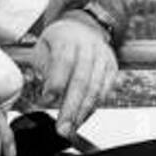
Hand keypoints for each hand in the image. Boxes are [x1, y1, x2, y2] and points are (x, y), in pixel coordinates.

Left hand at [34, 13, 117, 136]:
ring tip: (71, 129)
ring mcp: (103, 57)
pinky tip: (82, 119)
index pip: (63, 61)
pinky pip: (105, 91)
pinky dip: (93, 107)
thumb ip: (43, 67)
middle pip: (81, 80)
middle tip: (62, 128)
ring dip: (83, 112)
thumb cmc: (59, 40)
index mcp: (67, 38)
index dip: (55, 83)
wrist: (83, 26)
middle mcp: (88, 47)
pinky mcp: (112, 68)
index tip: (45, 101)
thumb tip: (48, 94)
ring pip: (95, 88)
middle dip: (71, 108)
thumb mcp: (43, 46)